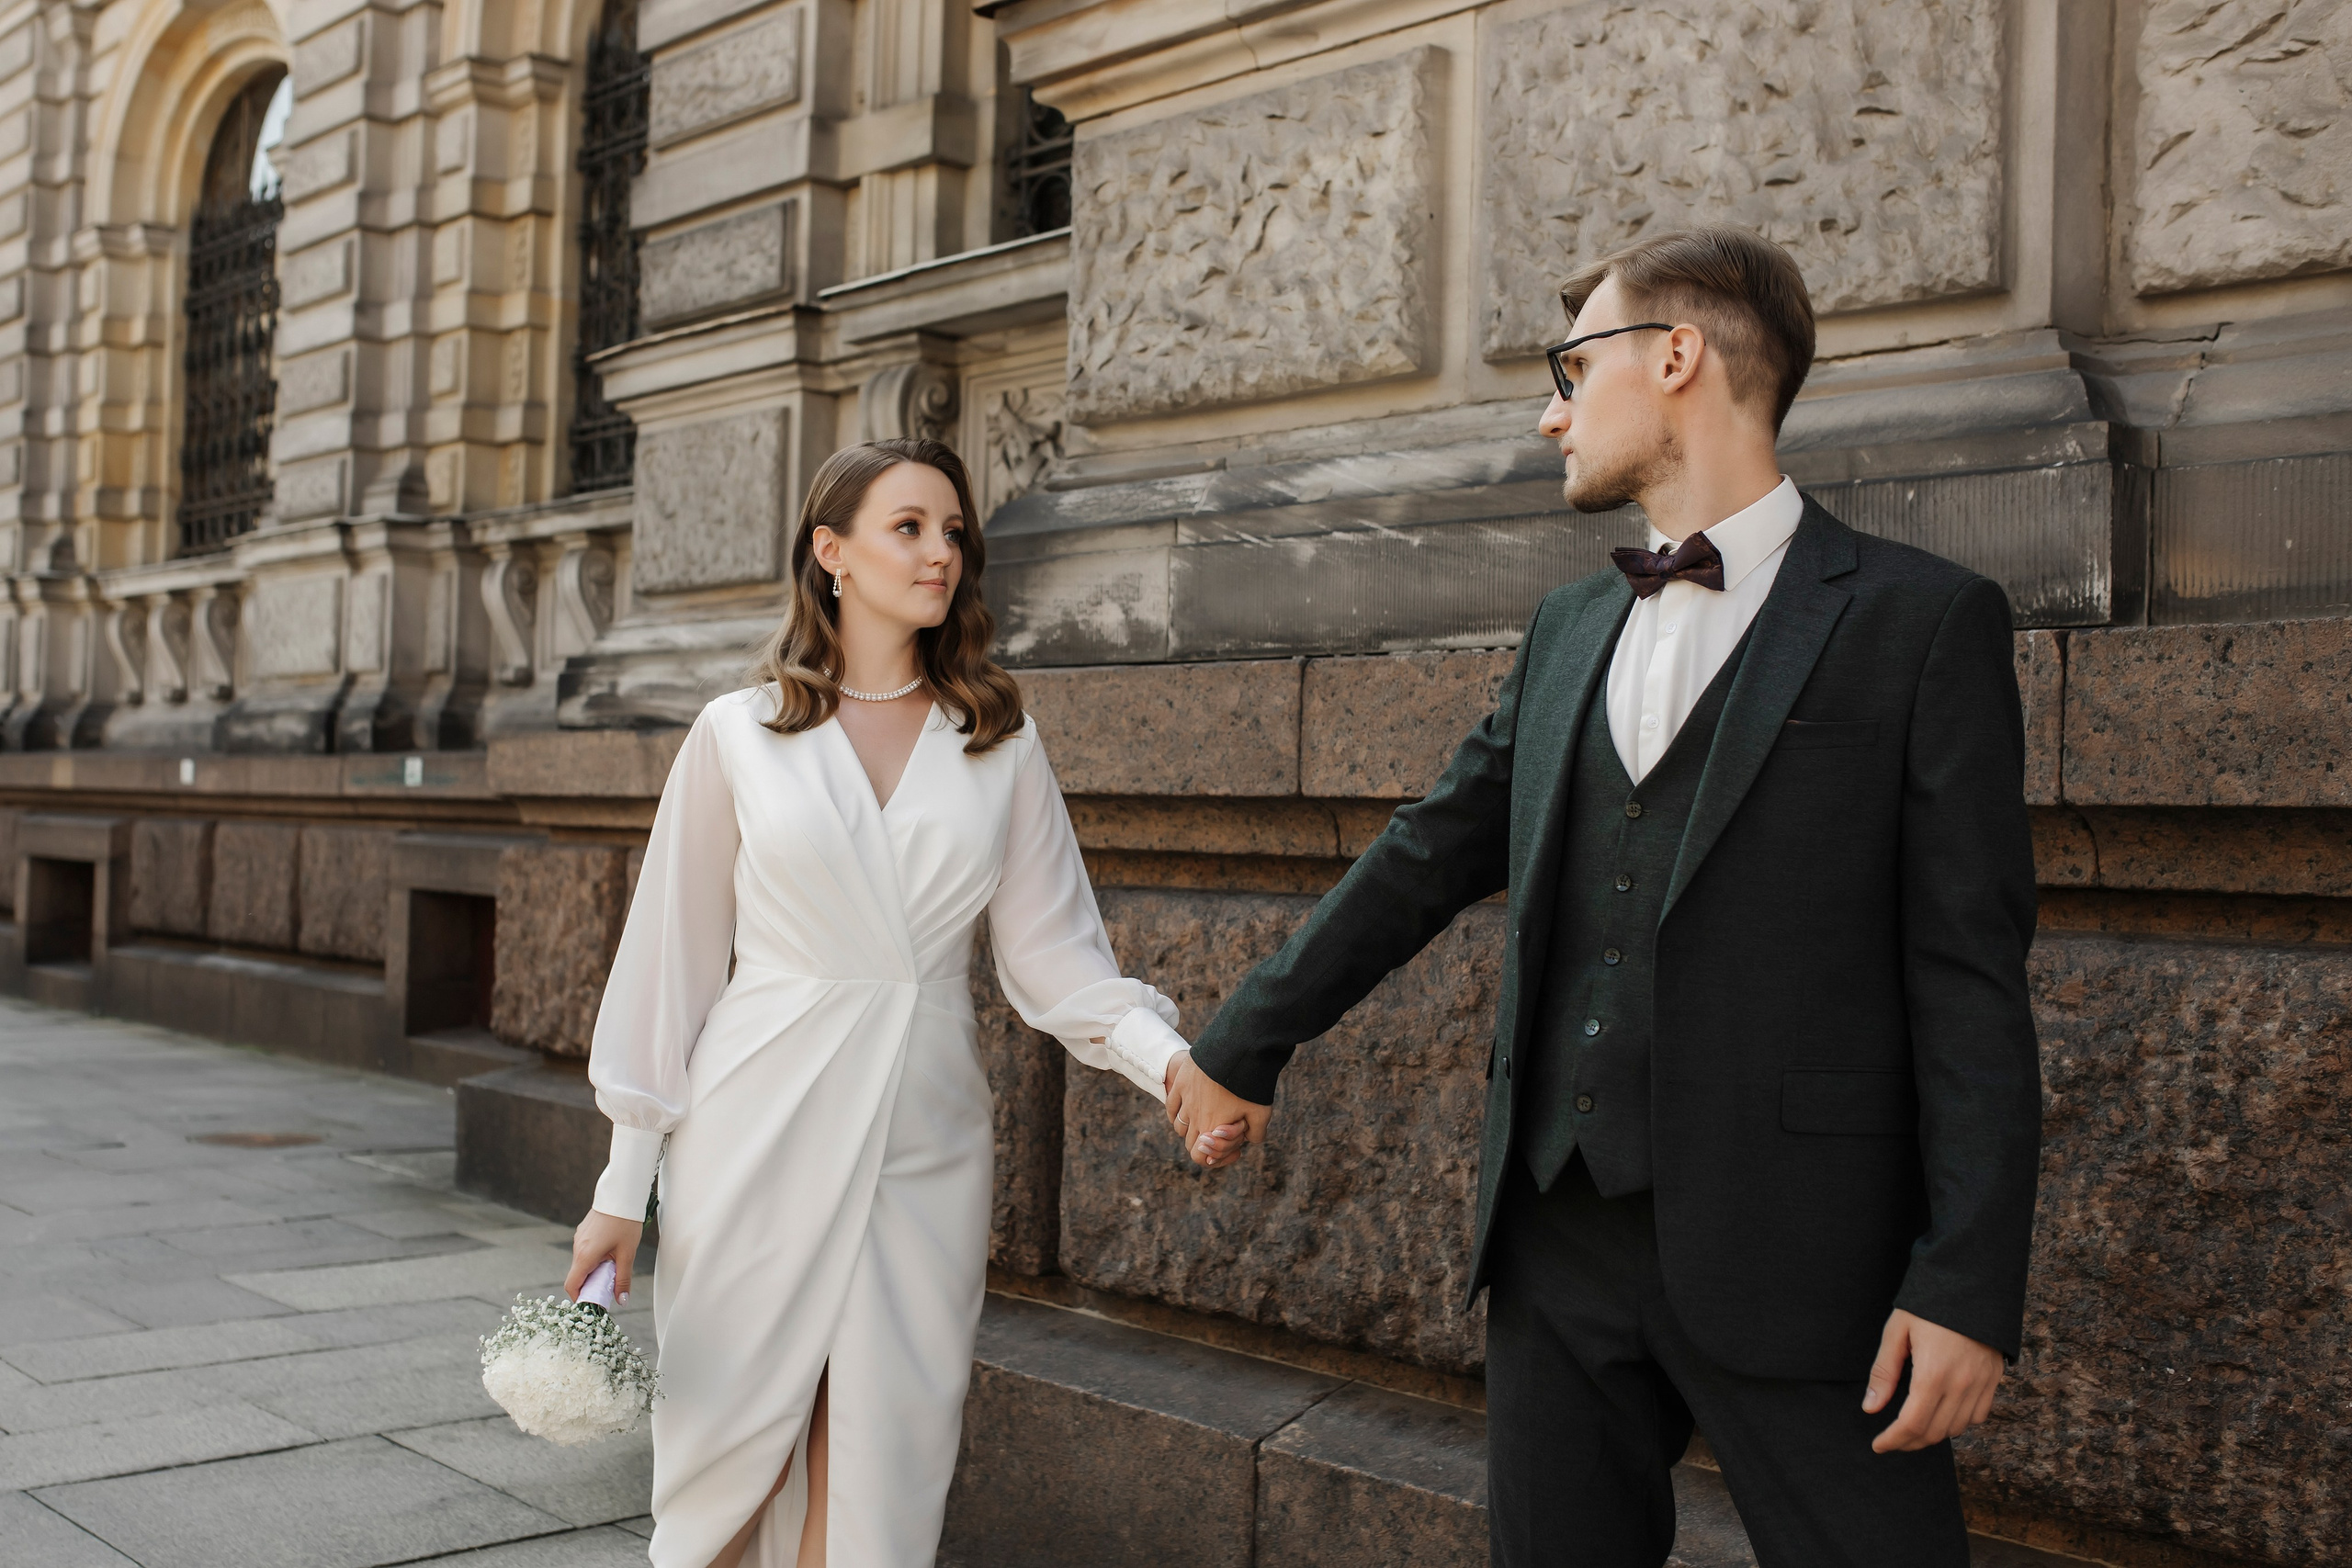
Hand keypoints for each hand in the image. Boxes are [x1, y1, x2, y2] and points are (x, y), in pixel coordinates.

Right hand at [567, 1209, 645, 1303]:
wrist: (621, 1194)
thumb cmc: (625, 1222)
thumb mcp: (627, 1253)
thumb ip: (623, 1279)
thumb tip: (622, 1301)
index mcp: (585, 1256)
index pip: (572, 1285)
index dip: (580, 1297)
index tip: (593, 1301)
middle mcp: (578, 1248)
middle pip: (578, 1275)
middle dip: (592, 1283)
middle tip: (610, 1285)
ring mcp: (579, 1238)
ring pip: (583, 1262)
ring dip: (595, 1269)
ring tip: (614, 1264)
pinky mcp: (584, 1232)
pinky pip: (586, 1251)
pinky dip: (595, 1257)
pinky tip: (611, 1250)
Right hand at [1163, 1050, 1269, 1168]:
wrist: (1237, 1051)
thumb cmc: (1251, 1084)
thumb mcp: (1262, 1112)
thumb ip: (1256, 1134)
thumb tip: (1249, 1141)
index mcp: (1212, 1128)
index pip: (1199, 1157)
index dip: (1212, 1159)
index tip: (1232, 1150)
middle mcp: (1195, 1117)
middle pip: (1190, 1142)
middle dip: (1205, 1143)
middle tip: (1223, 1132)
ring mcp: (1185, 1100)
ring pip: (1179, 1125)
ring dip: (1190, 1128)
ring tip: (1206, 1119)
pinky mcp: (1182, 1083)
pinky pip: (1171, 1106)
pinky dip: (1176, 1113)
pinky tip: (1186, 1110)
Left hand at [1863, 1308, 2002, 1451]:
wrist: (1971, 1281)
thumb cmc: (1928, 1304)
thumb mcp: (1897, 1331)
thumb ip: (1884, 1372)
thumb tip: (1871, 1408)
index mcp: (1933, 1373)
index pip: (1913, 1424)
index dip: (1894, 1440)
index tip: (1878, 1445)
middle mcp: (1961, 1384)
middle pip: (1934, 1432)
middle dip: (1909, 1442)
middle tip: (1891, 1440)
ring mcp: (1982, 1383)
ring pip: (1957, 1428)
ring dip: (1933, 1434)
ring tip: (1912, 1428)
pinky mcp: (1994, 1378)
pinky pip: (1978, 1415)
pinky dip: (1959, 1423)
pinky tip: (1942, 1414)